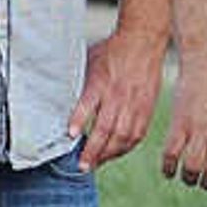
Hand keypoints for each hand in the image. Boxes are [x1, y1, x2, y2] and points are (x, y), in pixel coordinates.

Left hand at [69, 20, 166, 167]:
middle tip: (82, 166)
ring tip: (96, 164)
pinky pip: (137, 133)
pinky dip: (126, 147)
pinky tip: (116, 153)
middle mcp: (117, 94)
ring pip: (122, 135)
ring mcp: (133, 103)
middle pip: (106, 128)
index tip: (70, 135)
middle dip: (93, 150)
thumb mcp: (89, 60)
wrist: (143, 40)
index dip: (79, 120)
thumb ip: (79, 82)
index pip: (89, 103)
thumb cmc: (112, 50)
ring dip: (108, 154)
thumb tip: (60, 98)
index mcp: (101, 81)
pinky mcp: (146, 107)